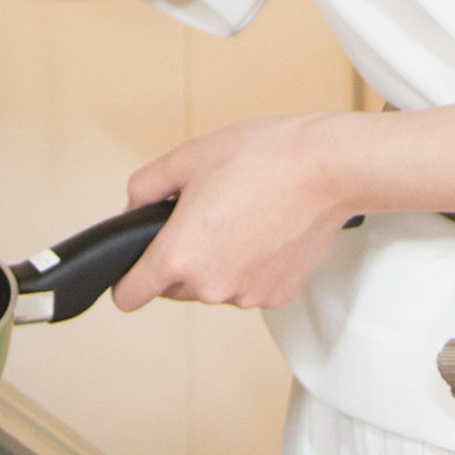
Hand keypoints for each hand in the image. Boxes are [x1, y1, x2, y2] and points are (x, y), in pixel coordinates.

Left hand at [109, 114, 364, 312]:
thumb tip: (133, 209)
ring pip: (213, 287)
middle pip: (173, 288)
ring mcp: (246, 296)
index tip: (135, 267)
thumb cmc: (261, 158)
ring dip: (216, 262)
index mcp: (179, 256)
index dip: (127, 279)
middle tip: (204, 214)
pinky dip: (249, 266)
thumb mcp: (187, 157)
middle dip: (178, 259)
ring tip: (240, 215)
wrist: (327, 169)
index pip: (129, 297)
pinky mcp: (277, 296)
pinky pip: (247, 286)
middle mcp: (210, 287)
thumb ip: (145, 186)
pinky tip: (265, 230)